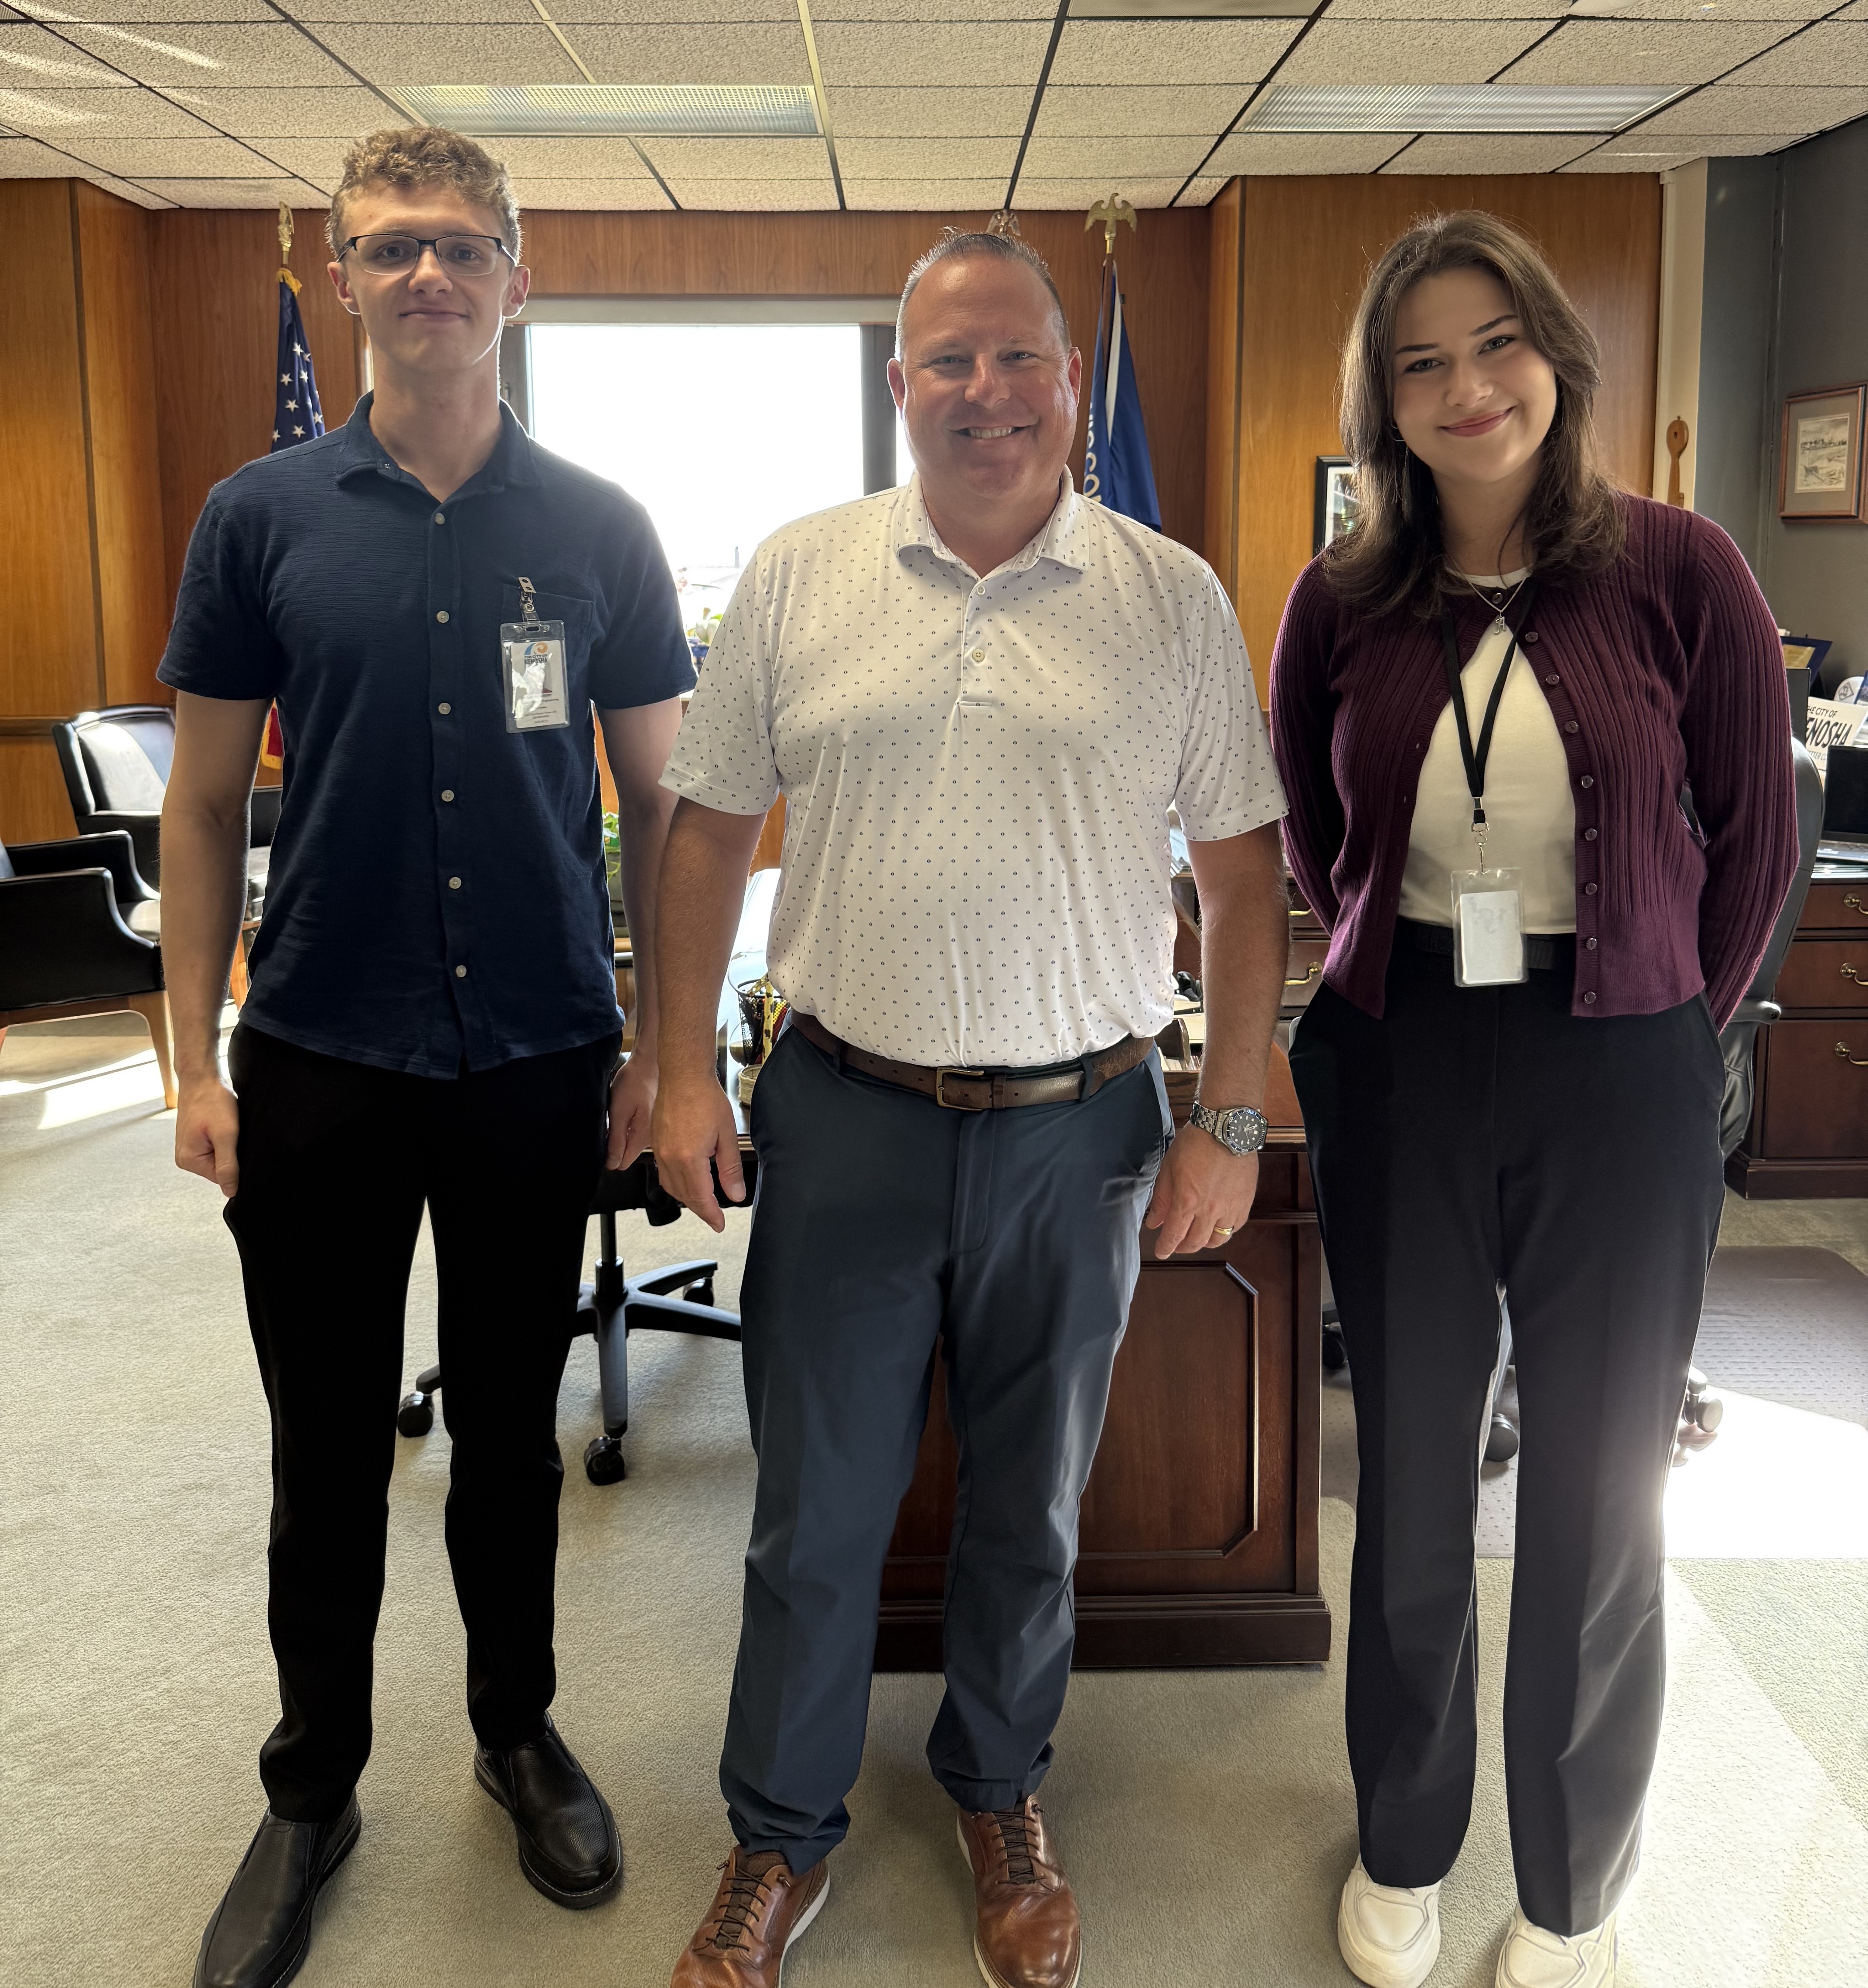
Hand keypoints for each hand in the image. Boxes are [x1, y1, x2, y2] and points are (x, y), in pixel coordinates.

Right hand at [175, 1073, 240, 1197]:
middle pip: (220, 1168)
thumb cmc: (211, 1101)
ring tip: (226, 1126)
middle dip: (232, 1153)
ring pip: (220, 1157)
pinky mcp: (196, 1139)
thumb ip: (228, 1165)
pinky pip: (216, 1147)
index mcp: (188, 1161)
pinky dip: (224, 1138)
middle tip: (232, 1132)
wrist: (201, 1077)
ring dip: (229, 1144)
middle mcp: (185, 1158)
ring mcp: (190, 1148)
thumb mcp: (225, 1134)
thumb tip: (231, 1192)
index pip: (222, 1178)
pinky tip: (224, 1125)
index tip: (237, 1144)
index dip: (237, 1164)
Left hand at [606, 1051, 657, 1170]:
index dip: (609, 1156)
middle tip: (610, 1123)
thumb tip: (612, 1165)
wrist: (650, 1063)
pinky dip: (629, 1125)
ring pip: (632, 1143)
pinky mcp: (653, 1122)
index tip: (603, 1140)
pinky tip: (627, 1111)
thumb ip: (616, 1139)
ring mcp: (654, 1130)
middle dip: (616, 1145)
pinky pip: (637, 1132)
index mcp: (642, 1138)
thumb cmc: (634, 1084)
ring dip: (622, 1134)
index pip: (623, 1162)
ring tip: (619, 1114)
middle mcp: (651, 1138)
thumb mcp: (619, 1112)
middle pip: (628, 1153)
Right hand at [649, 1074, 746, 1232]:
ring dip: (687, 1198)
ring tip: (703, 1202)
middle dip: (700, 1209)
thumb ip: (730, 1168)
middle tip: (714, 1217)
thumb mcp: (726, 1135)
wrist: (683, 1075)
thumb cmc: (705, 1098)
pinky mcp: (655, 1143)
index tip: (719, 1225)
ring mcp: (660, 1151)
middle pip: (684, 1196)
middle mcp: (670, 1158)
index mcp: (689, 1159)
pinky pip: (663, 1174)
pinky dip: (676, 1184)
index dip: (711, 1215)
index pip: (700, 1198)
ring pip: (671, 1187)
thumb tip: (735, 1194)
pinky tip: (686, 1182)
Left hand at [1143, 1126, 1258, 1257]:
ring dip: (1204, 1242)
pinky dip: (1224, 1230)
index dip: (1165, 1247)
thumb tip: (1153, 1222)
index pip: (1174, 1235)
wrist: (1226, 1128)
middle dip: (1182, 1247)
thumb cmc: (1196, 1143)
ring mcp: (1231, 1208)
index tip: (1161, 1252)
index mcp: (1187, 1201)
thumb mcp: (1169, 1168)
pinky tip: (1216, 1224)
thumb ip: (1161, 1199)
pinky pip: (1235, 1228)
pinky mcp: (1246, 1203)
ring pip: (1217, 1240)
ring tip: (1196, 1235)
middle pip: (1195, 1243)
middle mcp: (1210, 1210)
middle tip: (1176, 1244)